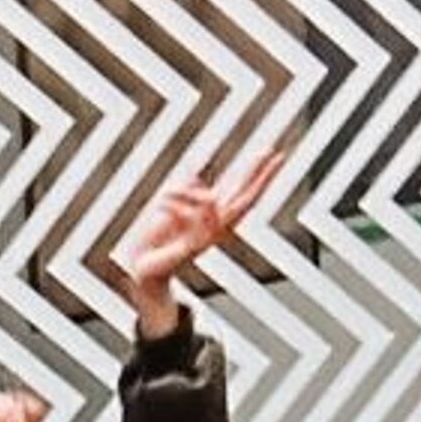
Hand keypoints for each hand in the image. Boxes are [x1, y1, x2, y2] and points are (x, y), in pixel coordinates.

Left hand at [114, 141, 284, 330]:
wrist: (142, 268)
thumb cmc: (157, 241)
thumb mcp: (173, 208)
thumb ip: (186, 192)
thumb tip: (194, 174)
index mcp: (216, 216)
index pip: (243, 190)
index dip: (260, 173)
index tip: (278, 154)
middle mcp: (219, 227)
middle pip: (248, 199)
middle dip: (261, 176)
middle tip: (276, 152)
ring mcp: (209, 238)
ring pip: (209, 200)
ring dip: (183, 192)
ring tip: (163, 195)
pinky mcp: (195, 247)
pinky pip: (190, 215)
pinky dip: (173, 204)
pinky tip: (161, 203)